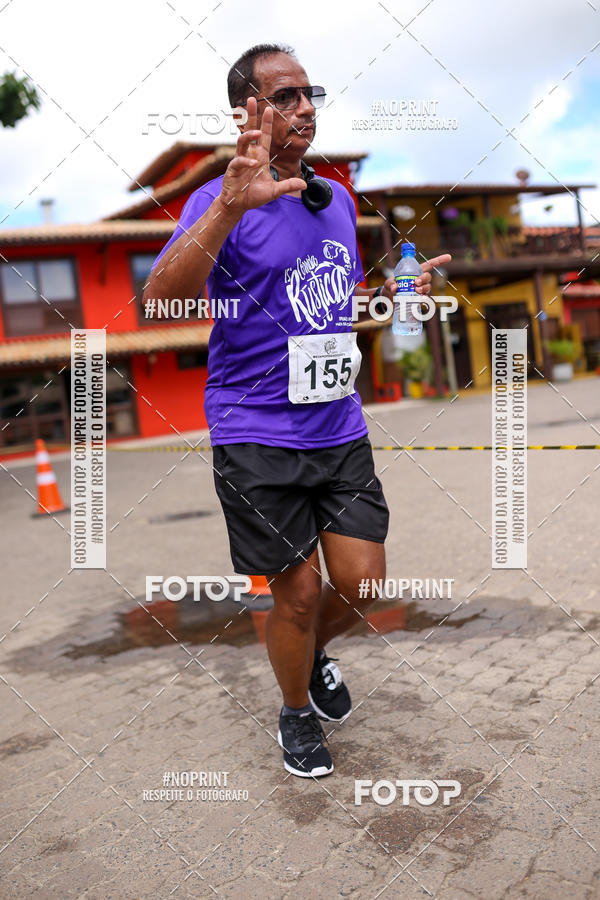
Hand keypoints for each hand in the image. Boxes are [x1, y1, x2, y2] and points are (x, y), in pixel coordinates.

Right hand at [217, 98, 306, 215]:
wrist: (238, 204)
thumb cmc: (254, 195)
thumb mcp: (274, 191)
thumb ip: (288, 185)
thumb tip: (304, 184)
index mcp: (260, 156)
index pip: (264, 136)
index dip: (266, 122)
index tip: (268, 108)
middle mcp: (250, 155)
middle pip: (250, 130)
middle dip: (251, 115)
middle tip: (251, 100)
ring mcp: (240, 160)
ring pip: (242, 142)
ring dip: (249, 136)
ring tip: (256, 133)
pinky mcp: (233, 169)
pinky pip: (239, 161)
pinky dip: (246, 162)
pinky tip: (253, 164)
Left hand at [375, 253, 452, 300]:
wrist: (390, 299)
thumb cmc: (391, 287)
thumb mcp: (388, 283)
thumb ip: (390, 283)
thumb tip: (395, 288)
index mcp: (416, 271)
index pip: (430, 264)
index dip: (440, 260)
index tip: (449, 257)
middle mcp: (420, 280)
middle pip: (428, 277)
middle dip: (424, 279)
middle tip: (415, 283)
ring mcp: (421, 289)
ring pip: (428, 287)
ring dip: (424, 288)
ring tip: (416, 291)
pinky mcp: (419, 298)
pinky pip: (425, 298)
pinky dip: (424, 298)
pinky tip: (421, 300)